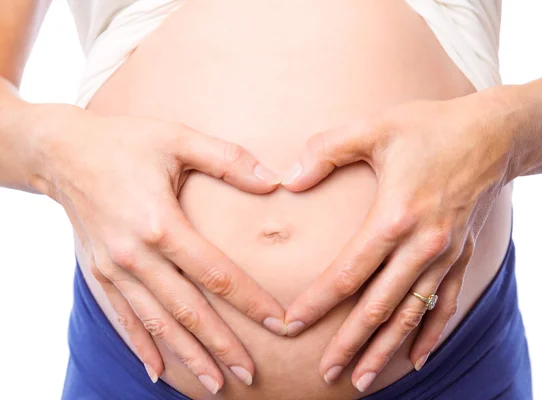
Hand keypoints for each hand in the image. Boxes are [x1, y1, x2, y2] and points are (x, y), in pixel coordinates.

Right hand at [33, 105, 285, 392]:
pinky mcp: (96, 274)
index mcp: (160, 223)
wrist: (61, 151)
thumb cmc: (125, 141)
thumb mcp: (178, 137)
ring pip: (156, 323)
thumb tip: (275, 180)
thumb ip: (228, 159)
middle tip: (250, 374)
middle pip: (187, 310)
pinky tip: (158, 370)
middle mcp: (134, 255)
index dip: (250, 302)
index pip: (216, 274)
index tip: (279, 324)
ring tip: (215, 384)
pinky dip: (141, 346)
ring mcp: (112, 269)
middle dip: (221, 345)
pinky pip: (120, 318)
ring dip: (187, 356)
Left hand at [281, 89, 514, 391]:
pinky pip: (445, 304)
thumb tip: (288, 179)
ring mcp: (446, 255)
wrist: (495, 132)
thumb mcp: (374, 127)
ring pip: (411, 314)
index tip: (291, 324)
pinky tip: (417, 358)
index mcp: (395, 217)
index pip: (347, 273)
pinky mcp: (462, 255)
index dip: (317, 302)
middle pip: (378, 306)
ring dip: (385, 350)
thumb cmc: (431, 126)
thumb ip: (326, 151)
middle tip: (325, 374)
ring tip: (362, 380)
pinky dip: (430, 334)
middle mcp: (422, 245)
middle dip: (348, 343)